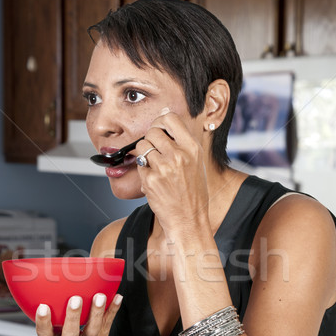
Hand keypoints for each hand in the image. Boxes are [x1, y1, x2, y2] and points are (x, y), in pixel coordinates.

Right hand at [35, 292, 122, 335]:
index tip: (43, 307)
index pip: (44, 333)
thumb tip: (51, 290)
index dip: (43, 321)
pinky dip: (113, 311)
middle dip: (73, 317)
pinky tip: (117, 298)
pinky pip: (107, 326)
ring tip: (100, 297)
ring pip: (92, 330)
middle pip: (70, 334)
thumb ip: (52, 321)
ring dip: (97, 313)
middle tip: (75, 299)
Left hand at [136, 111, 209, 238]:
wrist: (189, 220)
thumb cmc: (193, 194)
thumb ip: (181, 142)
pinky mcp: (151, 180)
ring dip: (144, 154)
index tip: (159, 130)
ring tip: (154, 166)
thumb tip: (164, 116)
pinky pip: (140, 165)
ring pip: (142, 146)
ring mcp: (164, 167)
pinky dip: (144, 172)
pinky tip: (154, 181)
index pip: (170, 118)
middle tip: (155, 152)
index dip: (160, 122)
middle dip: (150, 140)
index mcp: (192, 148)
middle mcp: (179, 155)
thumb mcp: (196, 163)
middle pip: (153, 131)